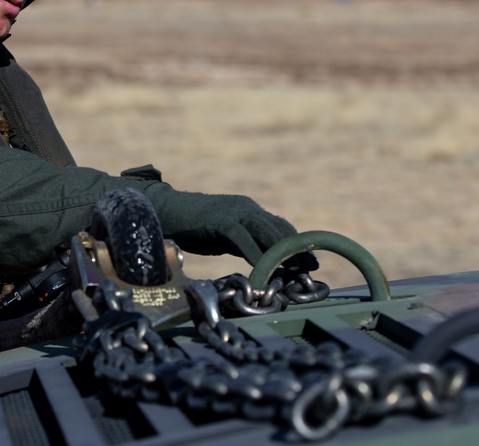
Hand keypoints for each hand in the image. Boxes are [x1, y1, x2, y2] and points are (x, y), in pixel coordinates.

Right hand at [143, 186, 314, 267]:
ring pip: (267, 232)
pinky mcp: (220, 221)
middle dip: (297, 250)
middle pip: (280, 229)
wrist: (166, 212)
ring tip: (295, 271)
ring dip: (282, 254)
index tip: (311, 261)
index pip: (280, 226)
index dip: (297, 244)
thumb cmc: (194, 227)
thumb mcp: (226, 236)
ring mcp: (234, 213)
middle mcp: (246, 208)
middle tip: (311, 269)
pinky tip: (263, 269)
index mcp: (249, 209)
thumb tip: (263, 262)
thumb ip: (245, 243)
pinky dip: (256, 255)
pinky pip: (243, 239)